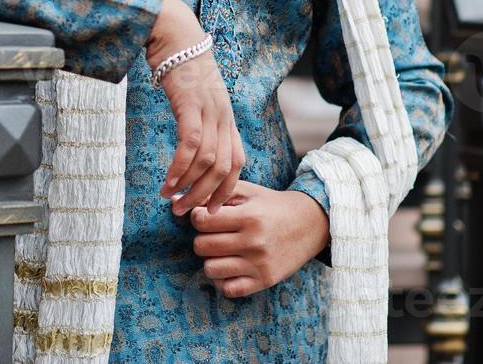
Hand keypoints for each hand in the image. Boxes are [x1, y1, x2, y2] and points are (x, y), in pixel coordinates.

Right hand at [147, 0, 244, 216]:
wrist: (174, 33)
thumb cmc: (181, 65)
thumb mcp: (197, 96)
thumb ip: (199, 120)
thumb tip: (191, 146)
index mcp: (227, 117)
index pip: (238, 163)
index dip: (227, 190)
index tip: (209, 209)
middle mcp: (223, 116)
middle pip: (225, 168)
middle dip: (206, 197)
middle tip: (186, 214)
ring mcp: (210, 110)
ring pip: (209, 161)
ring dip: (190, 188)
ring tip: (172, 202)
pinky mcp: (191, 103)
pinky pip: (190, 144)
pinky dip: (180, 168)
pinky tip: (167, 183)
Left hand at [189, 181, 330, 297]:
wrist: (309, 224)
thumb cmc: (271, 205)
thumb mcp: (246, 192)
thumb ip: (213, 193)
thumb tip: (174, 200)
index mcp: (249, 216)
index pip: (201, 220)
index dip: (197, 217)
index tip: (206, 216)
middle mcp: (254, 242)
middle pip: (201, 246)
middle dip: (202, 237)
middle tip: (214, 233)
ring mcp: (259, 264)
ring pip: (210, 269)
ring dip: (211, 259)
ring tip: (222, 250)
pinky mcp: (264, 281)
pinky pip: (228, 289)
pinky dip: (224, 279)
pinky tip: (231, 266)